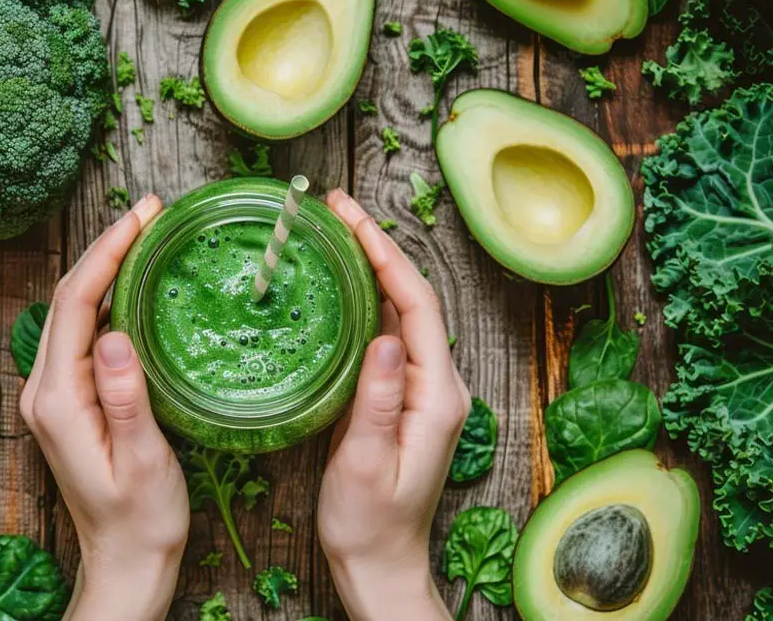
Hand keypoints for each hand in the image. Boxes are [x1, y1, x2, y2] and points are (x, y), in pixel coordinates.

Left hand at [20, 195, 188, 620]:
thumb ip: (125, 398)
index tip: (143, 217)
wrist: (125, 563)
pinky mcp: (70, 402)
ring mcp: (54, 396)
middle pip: (67, 300)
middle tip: (151, 213)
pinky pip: (83, 334)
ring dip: (104, 268)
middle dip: (105, 248)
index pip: (76, 305)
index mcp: (58, 401)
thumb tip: (116, 333)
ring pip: (73, 313)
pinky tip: (136, 286)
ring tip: (146, 236)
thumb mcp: (144, 461)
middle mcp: (46, 391)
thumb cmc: (142, 521)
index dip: (107, 253)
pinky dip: (107, 298)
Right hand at [318, 189, 470, 620]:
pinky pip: (389, 333)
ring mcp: (423, 390)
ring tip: (333, 231)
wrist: (380, 564)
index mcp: (438, 397)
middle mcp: (440, 386)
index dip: (385, 255)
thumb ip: (378, 402)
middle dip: (378, 247)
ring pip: (402, 311)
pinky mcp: (403, 396)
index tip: (351, 218)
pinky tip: (338, 284)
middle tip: (335, 208)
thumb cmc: (369, 524)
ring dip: (372, 266)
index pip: (417, 307)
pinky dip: (365, 298)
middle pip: (414, 298)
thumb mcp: (367, 466)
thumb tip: (384, 338)